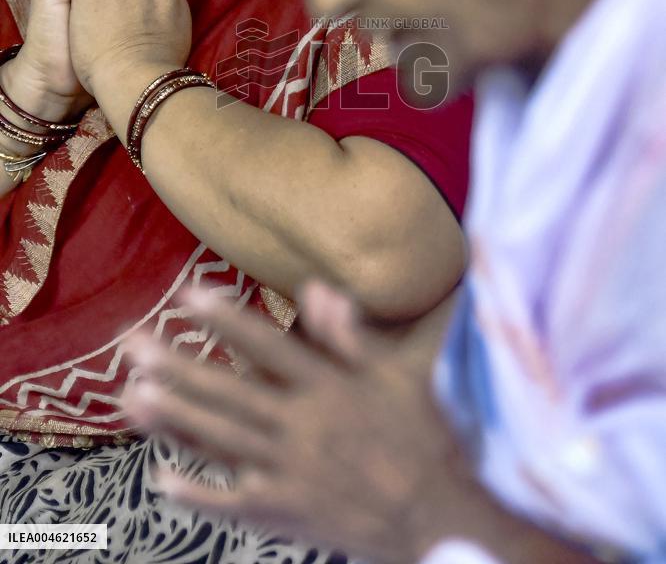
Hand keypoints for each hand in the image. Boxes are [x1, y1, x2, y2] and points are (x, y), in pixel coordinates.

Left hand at [123, 282, 476, 563]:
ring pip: (221, 441)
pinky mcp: (288, 513)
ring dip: (175, 419)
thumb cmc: (424, 439)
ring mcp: (291, 471)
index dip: (227, 320)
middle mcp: (303, 425)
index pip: (268, 345)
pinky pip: (234, 503)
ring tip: (133, 397)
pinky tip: (162, 477)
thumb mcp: (399, 376)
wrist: (440, 518)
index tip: (188, 296)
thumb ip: (352, 335)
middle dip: (178, 367)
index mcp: (329, 388)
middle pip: (229, 392)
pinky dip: (197, 493)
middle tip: (133, 346)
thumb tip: (317, 288)